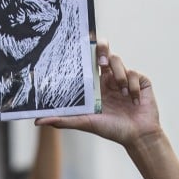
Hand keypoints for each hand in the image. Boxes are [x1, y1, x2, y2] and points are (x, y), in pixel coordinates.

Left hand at [36, 42, 161, 148]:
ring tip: (122, 93)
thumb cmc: (110, 130)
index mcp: (94, 85)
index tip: (81, 41)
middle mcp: (108, 78)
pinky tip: (133, 100)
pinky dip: (133, 87)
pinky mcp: (140, 80)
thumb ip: (63, 120)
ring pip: (118, 60)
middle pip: (103, 51)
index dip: (84, 50)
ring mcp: (125, 78)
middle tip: (101, 61)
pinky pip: (134, 73)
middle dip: (101, 48)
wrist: (137, 136)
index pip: (87, 62)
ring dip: (119, 76)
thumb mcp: (84, 123)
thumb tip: (37, 122)